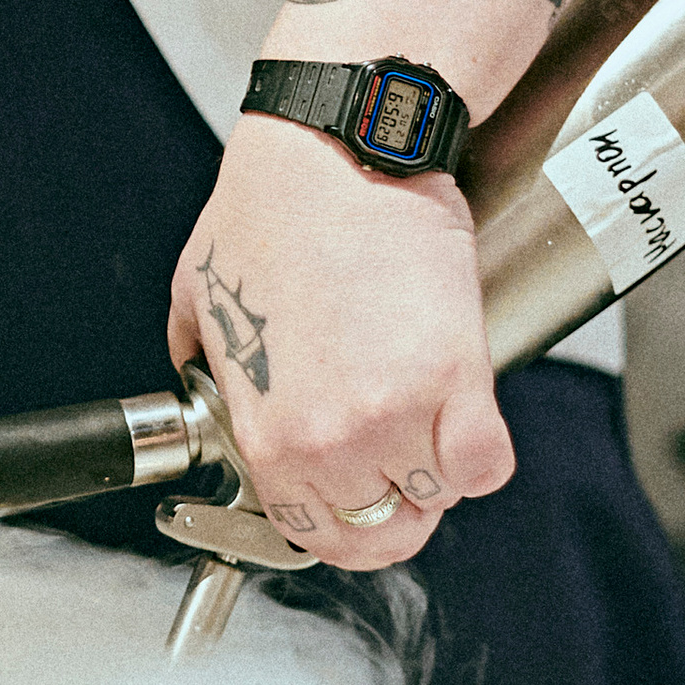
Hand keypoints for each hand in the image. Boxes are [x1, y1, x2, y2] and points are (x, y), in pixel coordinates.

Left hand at [165, 116, 514, 569]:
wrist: (334, 151)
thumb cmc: (270, 209)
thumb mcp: (199, 302)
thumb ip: (206, 369)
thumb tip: (212, 394)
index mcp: (262, 435)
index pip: (311, 533)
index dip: (340, 519)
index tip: (356, 499)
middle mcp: (325, 441)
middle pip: (382, 530)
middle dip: (395, 499)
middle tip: (402, 453)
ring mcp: (392, 416)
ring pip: (437, 495)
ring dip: (438, 462)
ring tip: (426, 402)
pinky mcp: (455, 381)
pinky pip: (485, 467)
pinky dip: (481, 448)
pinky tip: (464, 405)